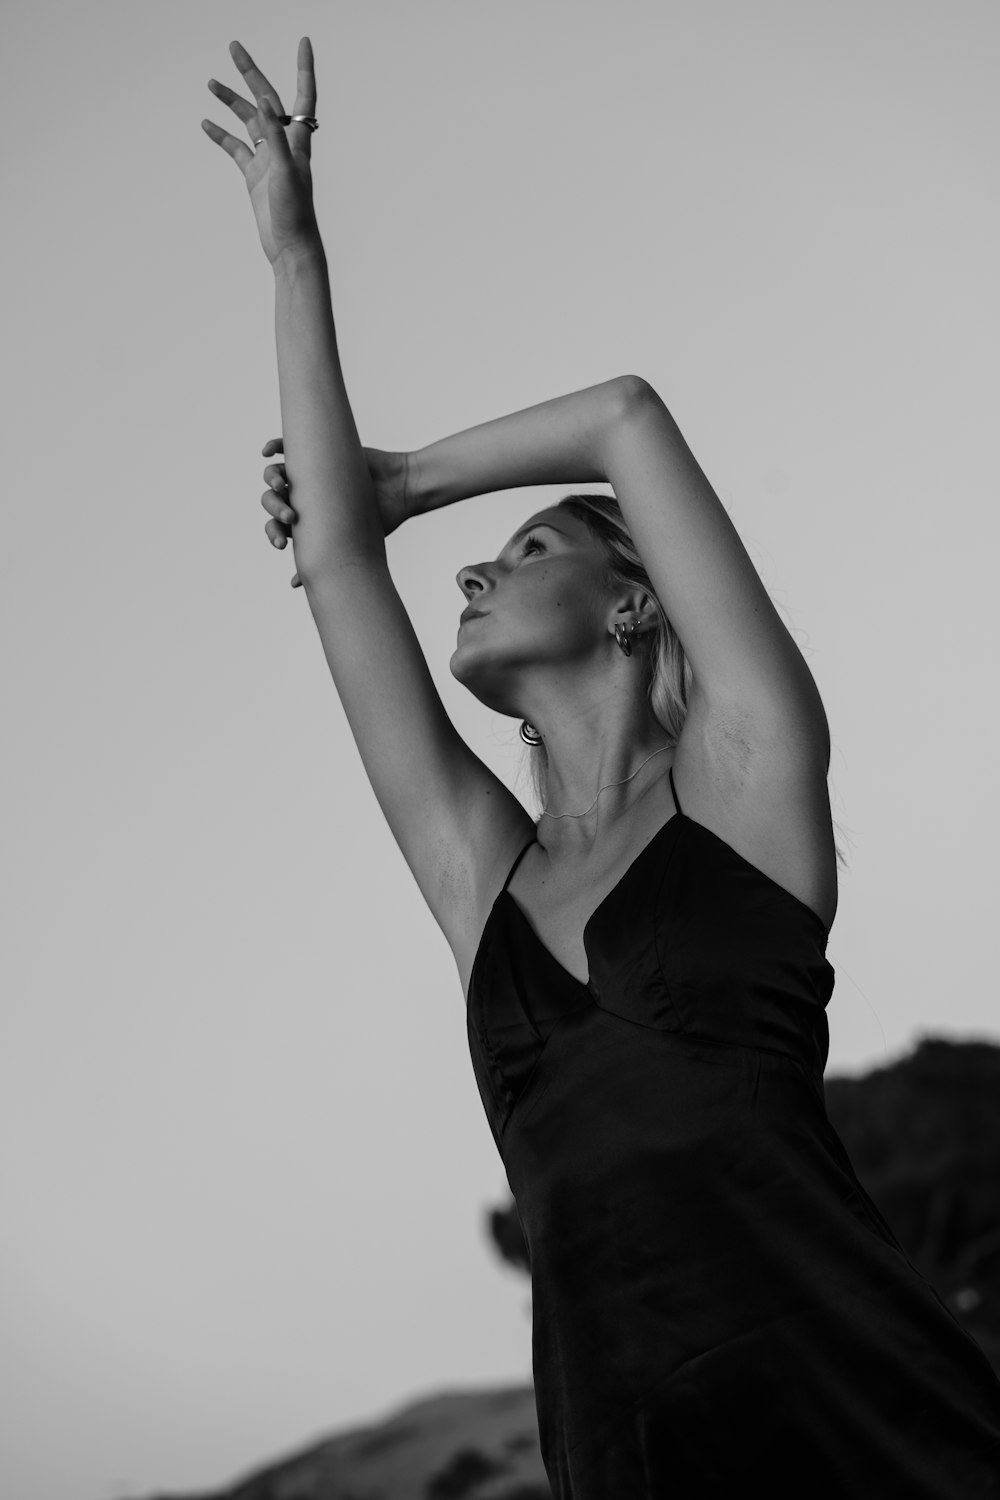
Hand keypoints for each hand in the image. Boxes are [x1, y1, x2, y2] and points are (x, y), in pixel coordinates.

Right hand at [202, 38, 321, 268]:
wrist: (290, 248)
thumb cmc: (295, 214)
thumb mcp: (284, 171)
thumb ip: (275, 136)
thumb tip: (266, 100)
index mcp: (298, 140)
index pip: (303, 95)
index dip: (304, 68)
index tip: (303, 41)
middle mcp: (284, 145)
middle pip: (267, 99)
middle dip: (251, 73)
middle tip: (234, 47)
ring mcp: (268, 159)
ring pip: (247, 121)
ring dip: (231, 101)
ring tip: (210, 82)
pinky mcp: (254, 176)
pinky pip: (236, 149)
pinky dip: (221, 135)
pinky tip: (206, 124)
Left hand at [260, 439, 415, 587]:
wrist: (400, 490)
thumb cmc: (379, 520)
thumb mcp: (351, 544)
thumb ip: (322, 560)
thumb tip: (293, 584)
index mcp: (305, 520)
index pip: (276, 525)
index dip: (273, 534)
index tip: (281, 545)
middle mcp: (302, 496)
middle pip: (273, 500)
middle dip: (275, 509)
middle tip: (290, 516)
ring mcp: (308, 473)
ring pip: (275, 474)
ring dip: (271, 480)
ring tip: (280, 485)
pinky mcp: (317, 451)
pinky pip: (287, 446)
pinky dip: (273, 447)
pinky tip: (266, 452)